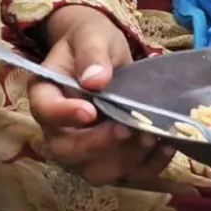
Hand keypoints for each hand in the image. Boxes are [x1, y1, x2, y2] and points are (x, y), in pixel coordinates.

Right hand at [28, 6, 175, 188]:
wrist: (102, 53)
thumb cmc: (91, 40)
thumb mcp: (91, 35)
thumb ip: (92, 53)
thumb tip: (96, 80)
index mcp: (45, 93)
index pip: (44, 111)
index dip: (64, 116)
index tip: (90, 111)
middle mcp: (57, 129)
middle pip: (66, 152)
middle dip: (99, 146)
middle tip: (128, 129)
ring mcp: (82, 149)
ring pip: (95, 172)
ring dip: (125, 160)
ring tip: (150, 136)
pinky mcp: (109, 158)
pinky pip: (125, 175)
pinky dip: (148, 166)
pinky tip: (166, 145)